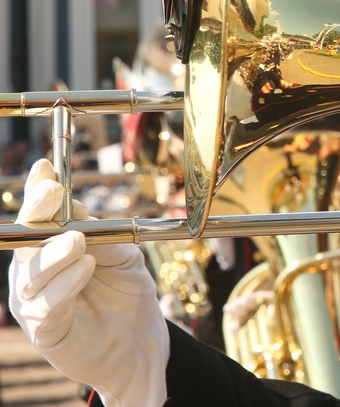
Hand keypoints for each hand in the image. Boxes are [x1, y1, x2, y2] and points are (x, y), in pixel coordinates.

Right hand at [8, 159, 168, 406]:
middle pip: (27, 238)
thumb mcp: (124, 256)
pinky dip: (65, 284)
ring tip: (78, 241)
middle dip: (38, 212)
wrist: (140, 342)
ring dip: (55, 252)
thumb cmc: (127, 294)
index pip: (40, 216)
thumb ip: (105, 236)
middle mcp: (35, 271)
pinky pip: (47, 304)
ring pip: (32, 272)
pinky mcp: (45, 329)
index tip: (45, 168)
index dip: (38, 191)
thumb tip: (83, 213)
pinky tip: (84, 268)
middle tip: (52, 193)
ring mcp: (35, 300)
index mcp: (52, 247)